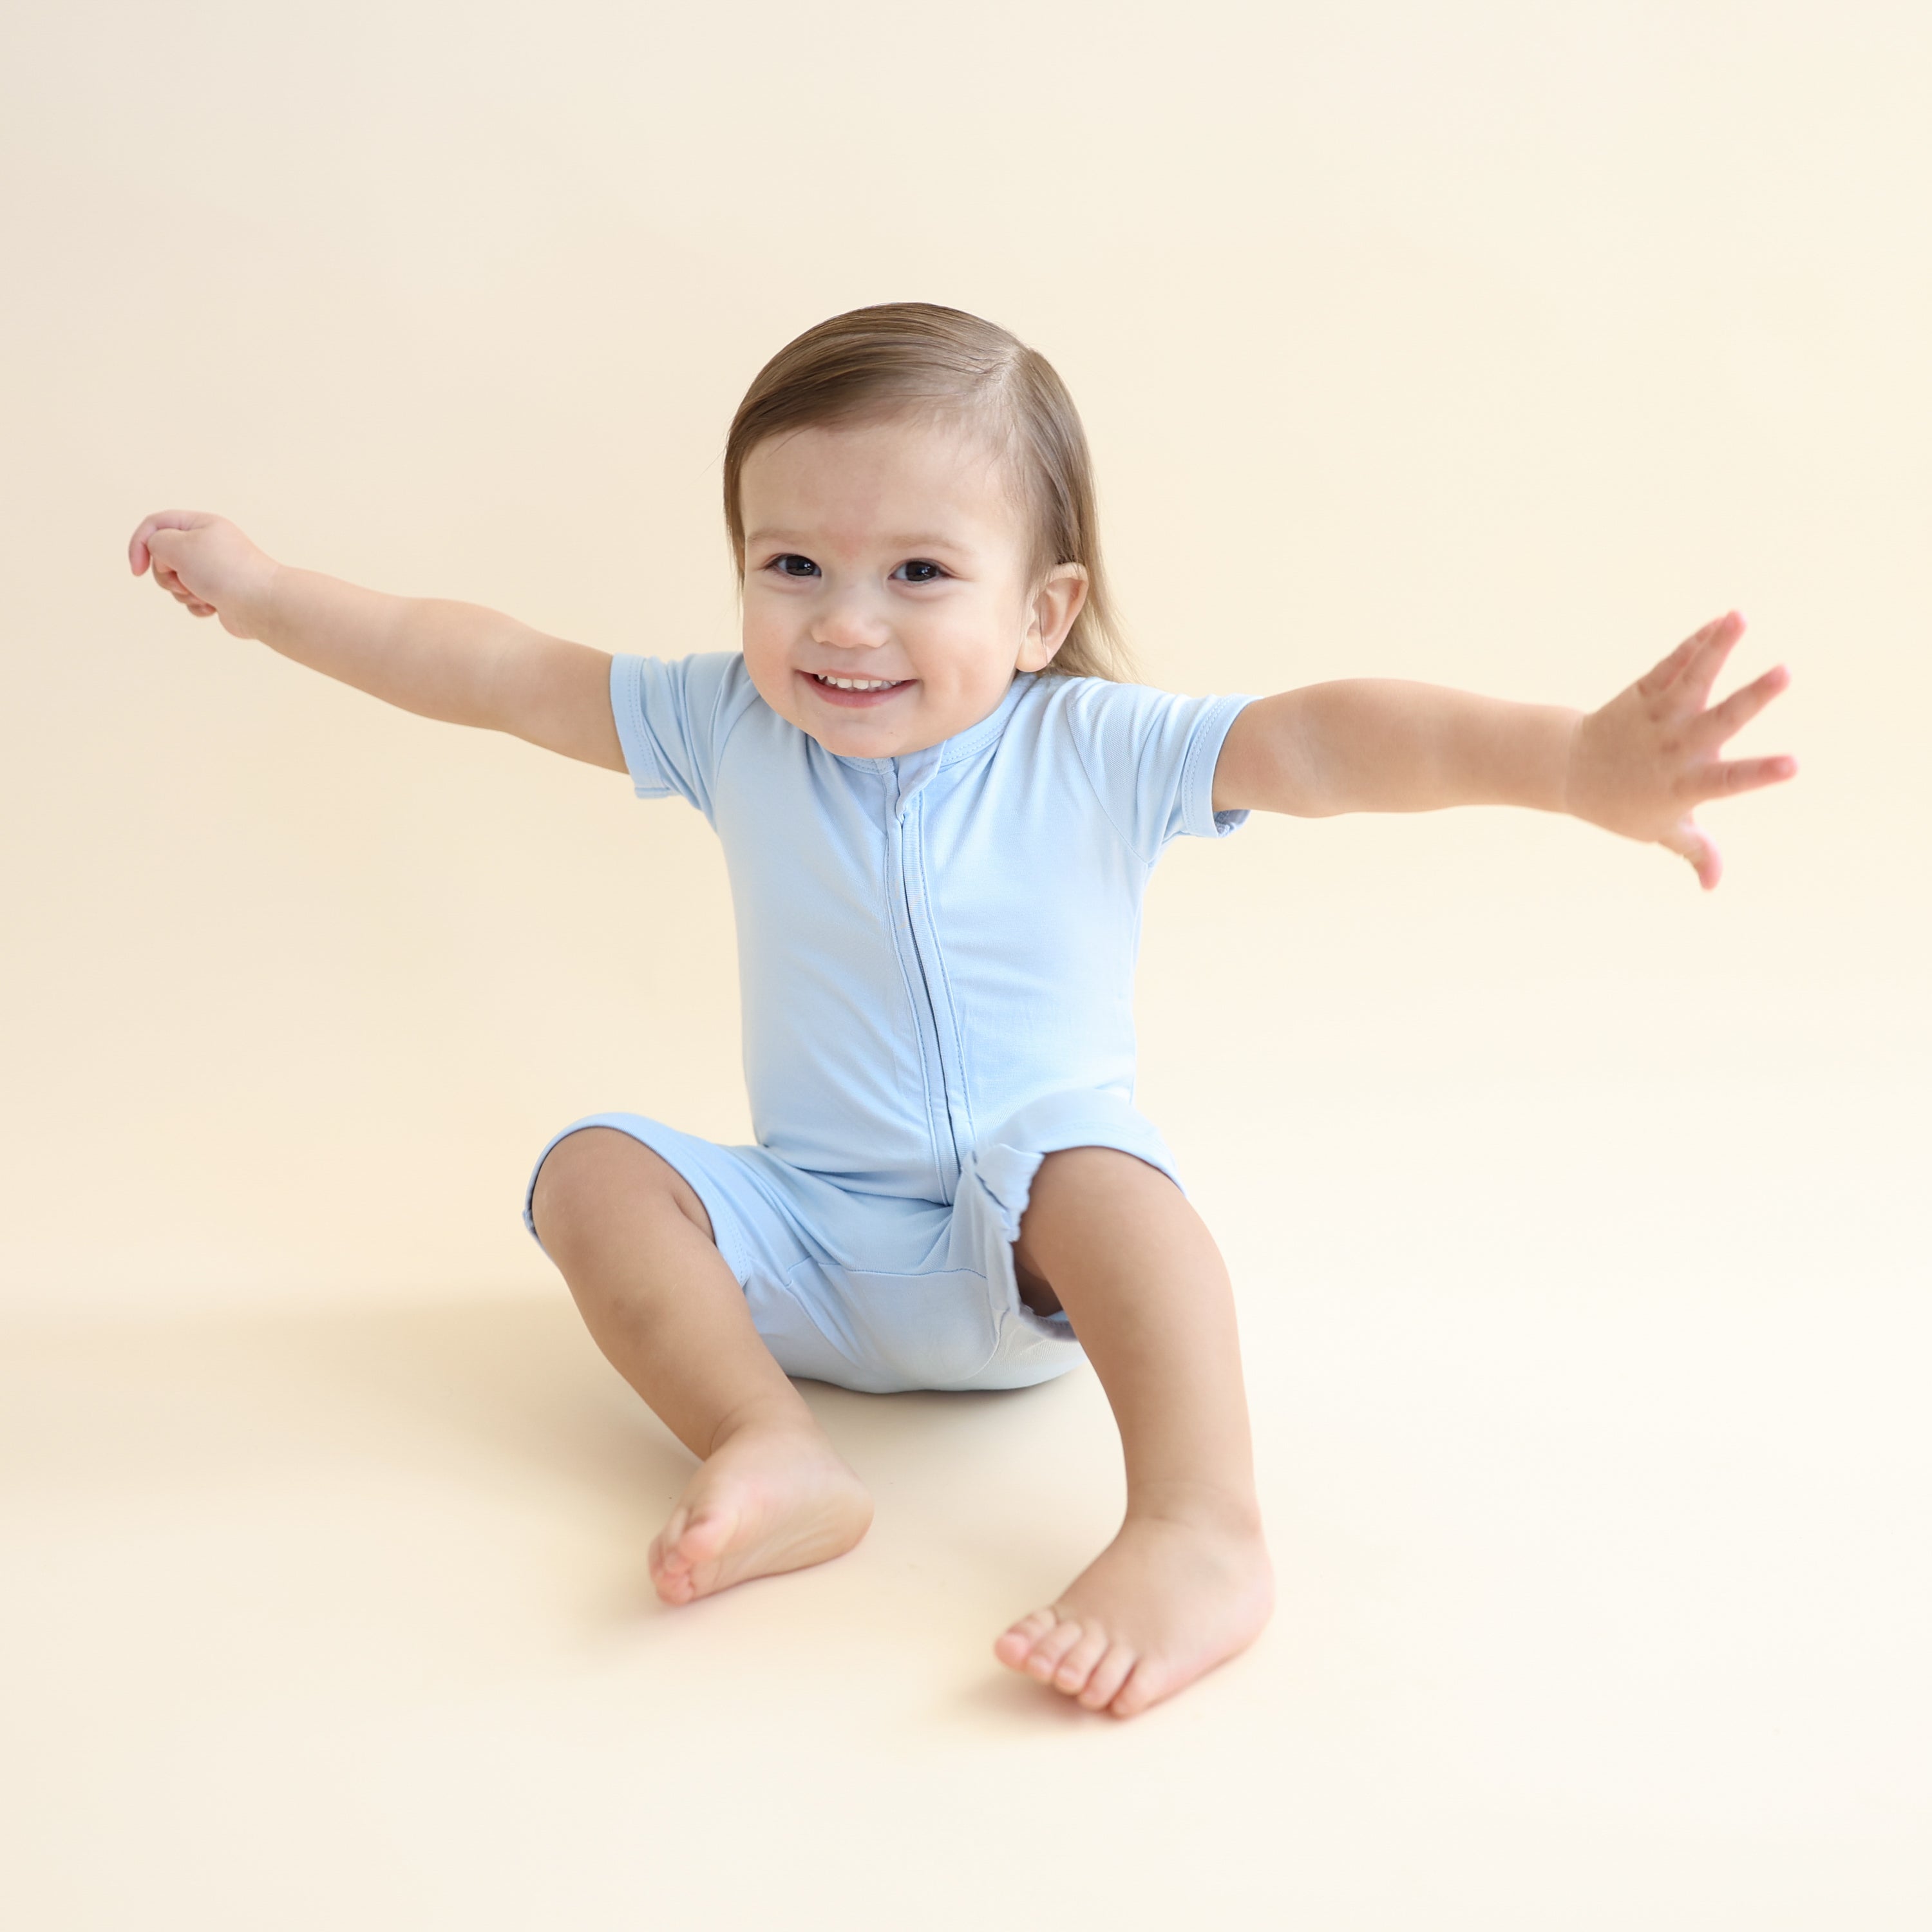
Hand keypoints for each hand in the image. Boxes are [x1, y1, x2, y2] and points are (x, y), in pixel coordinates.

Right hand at [127, 511, 277, 638]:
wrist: (262, 604)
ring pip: (175, 581)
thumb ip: (156, 542)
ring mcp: (213, 570)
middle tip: (183, 580)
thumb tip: (161, 557)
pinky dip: (197, 605)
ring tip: (202, 594)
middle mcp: (207, 544)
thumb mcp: (179, 545)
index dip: (139, 544)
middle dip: (165, 574)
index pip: (156, 524)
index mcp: (200, 524)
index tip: (136, 570)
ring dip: (182, 592)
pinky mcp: (218, 593)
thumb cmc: (223, 571)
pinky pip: (191, 599)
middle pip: (162, 556)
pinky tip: (213, 608)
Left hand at [1566, 612, 1795, 889]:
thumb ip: (1695, 851)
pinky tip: (1723, 619)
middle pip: (1718, 720)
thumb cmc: (1622, 804)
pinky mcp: (1643, 693)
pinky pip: (1672, 665)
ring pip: (1692, 679)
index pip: (1727, 782)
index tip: (1794, 764)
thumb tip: (1713, 886)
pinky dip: (1696, 642)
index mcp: (1683, 785)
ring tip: (1741, 618)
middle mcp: (1673, 747)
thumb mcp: (1658, 831)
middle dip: (1754, 697)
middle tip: (1786, 672)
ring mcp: (1658, 716)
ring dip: (1718, 647)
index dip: (1760, 774)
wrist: (1569, 771)